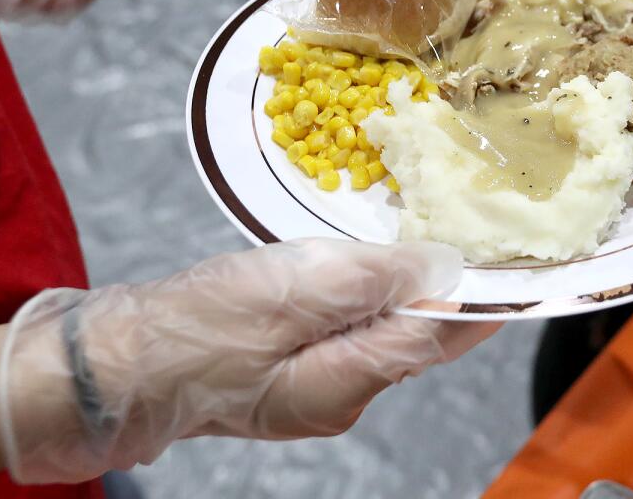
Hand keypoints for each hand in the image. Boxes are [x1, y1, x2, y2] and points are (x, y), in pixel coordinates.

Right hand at [0, 239, 497, 483]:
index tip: (516, 268)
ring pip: (377, 330)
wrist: (116, 362)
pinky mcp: (287, 369)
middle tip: (469, 238)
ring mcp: (313, 386)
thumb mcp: (295, 288)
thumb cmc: (195, 327)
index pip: (438, 335)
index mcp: (348, 380)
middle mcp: (341, 394)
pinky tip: (356, 268)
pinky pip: (342, 330)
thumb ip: (378, 279)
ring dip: (400, 289)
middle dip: (442, 291)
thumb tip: (446, 271)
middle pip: (412, 334)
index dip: (480, 298)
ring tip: (420, 243)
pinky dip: (359, 296)